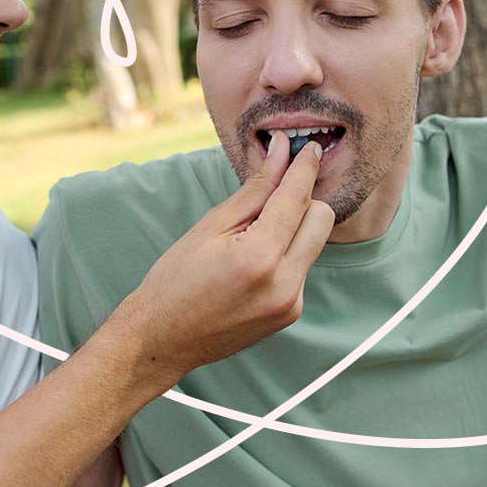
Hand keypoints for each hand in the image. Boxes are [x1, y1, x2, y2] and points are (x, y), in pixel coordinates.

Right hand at [111, 131, 333, 386]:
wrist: (163, 339)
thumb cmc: (176, 280)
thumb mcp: (211, 226)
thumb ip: (255, 189)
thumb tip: (282, 152)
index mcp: (260, 257)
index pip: (297, 198)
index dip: (304, 168)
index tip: (310, 148)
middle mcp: (284, 283)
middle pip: (322, 218)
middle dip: (303, 199)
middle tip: (272, 194)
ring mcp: (291, 303)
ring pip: (314, 242)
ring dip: (294, 227)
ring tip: (252, 234)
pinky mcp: (291, 313)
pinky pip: (302, 267)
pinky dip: (286, 253)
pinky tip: (252, 262)